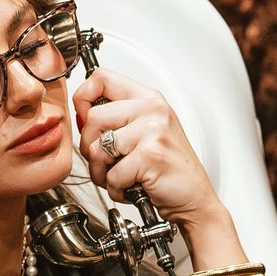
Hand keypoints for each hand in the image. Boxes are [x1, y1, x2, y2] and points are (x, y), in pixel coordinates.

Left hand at [74, 67, 217, 227]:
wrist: (194, 197)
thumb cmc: (170, 168)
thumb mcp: (147, 130)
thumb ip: (118, 116)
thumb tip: (82, 114)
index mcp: (149, 98)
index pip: (101, 78)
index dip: (83, 99)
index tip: (86, 120)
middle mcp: (152, 109)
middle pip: (92, 117)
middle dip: (89, 147)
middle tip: (105, 161)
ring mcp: (153, 130)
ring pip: (97, 147)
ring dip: (101, 172)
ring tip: (119, 177)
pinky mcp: (149, 155)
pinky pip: (112, 174)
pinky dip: (116, 189)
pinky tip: (131, 188)